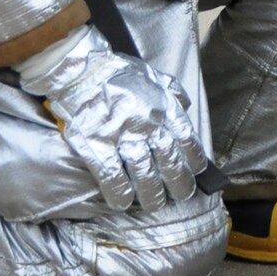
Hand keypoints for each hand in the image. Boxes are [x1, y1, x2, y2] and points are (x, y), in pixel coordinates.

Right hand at [14, 28, 207, 211]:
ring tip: (155, 205)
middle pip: (169, 160)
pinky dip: (119, 192)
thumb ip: (172, 90)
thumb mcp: (152, 74)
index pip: (186, 138)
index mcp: (163, 106)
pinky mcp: (97, 145)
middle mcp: (147, 123)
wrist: (80, 70)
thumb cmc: (117, 73)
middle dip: (178, 182)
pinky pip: (112, 175)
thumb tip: (185, 104)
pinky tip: (123, 203)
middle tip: (181, 196)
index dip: (193, 159)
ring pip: (143, 172)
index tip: (196, 171)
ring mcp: (121, 135)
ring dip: (151, 194)